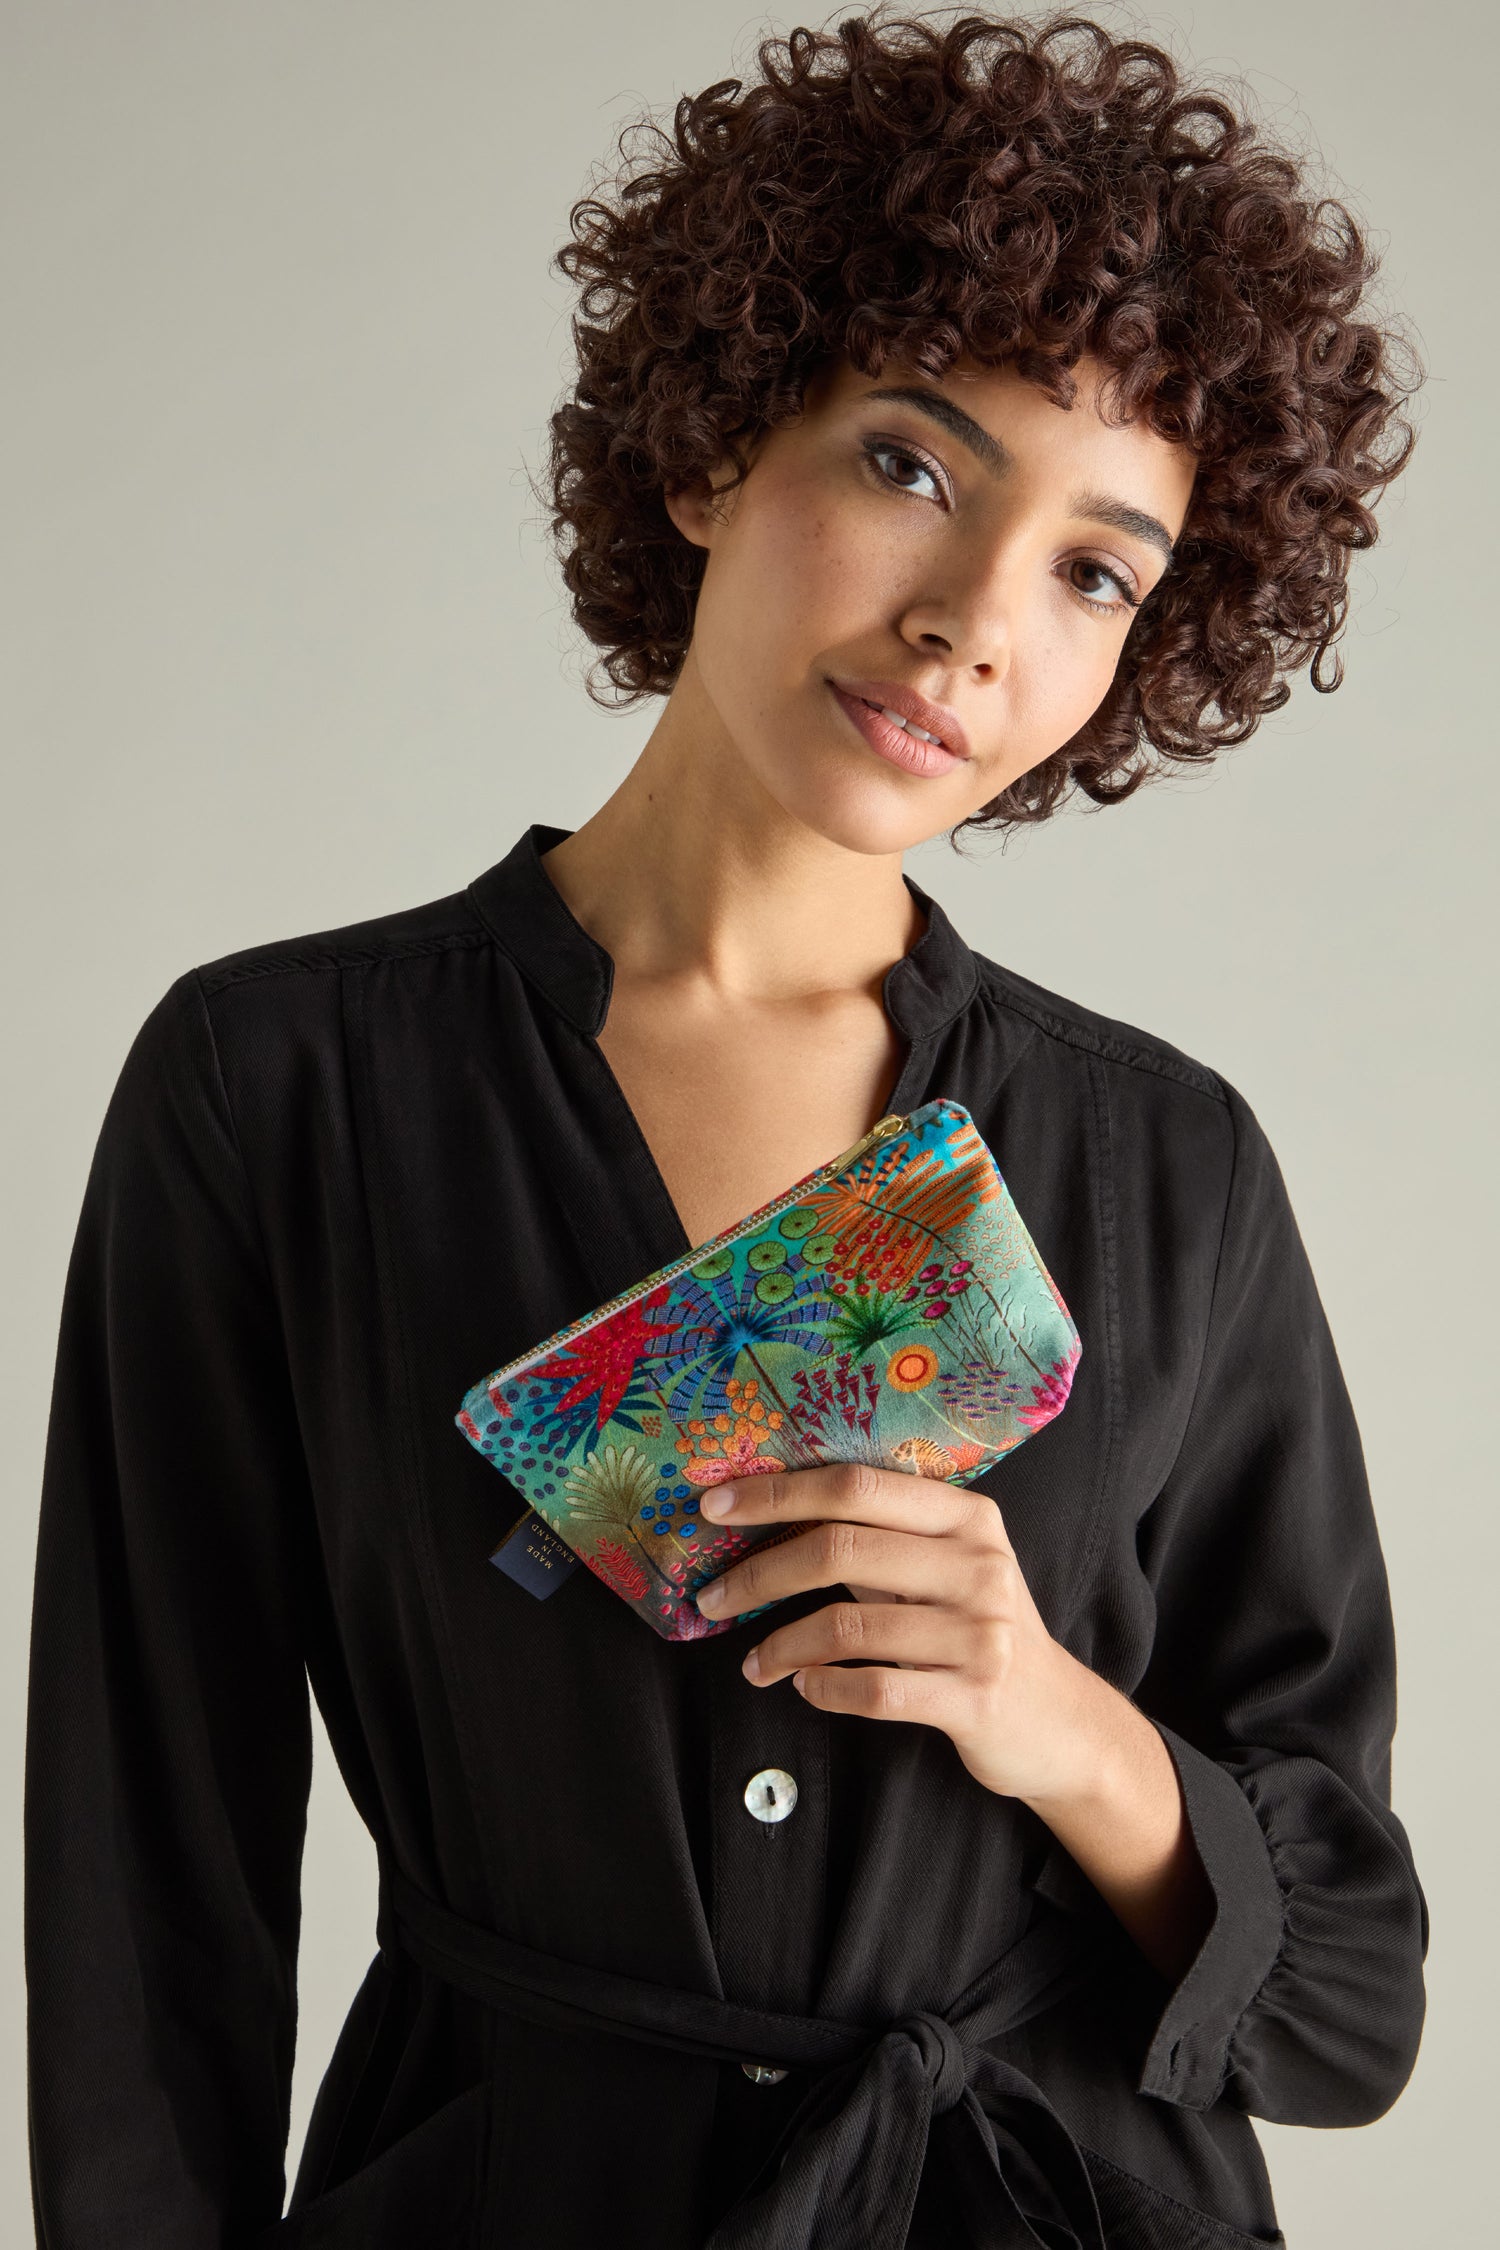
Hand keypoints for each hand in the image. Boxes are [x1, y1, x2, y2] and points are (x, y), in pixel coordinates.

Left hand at [691, 1460, 1107, 1808]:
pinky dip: (823, 1690)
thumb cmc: (977, 1630)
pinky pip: (872, 1690)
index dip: (777, 1493)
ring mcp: (980, 1633)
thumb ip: (879, 1537)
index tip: (714, 1506)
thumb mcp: (946, 1568)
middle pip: (840, 1549)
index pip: (855, 1485)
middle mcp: (978, 1564)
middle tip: (711, 1598)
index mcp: (966, 1516)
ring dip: (781, 1646)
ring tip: (755, 1663)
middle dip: (759, 1574)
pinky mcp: (973, 1698)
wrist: (1061, 1721)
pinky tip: (804, 1687)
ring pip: (846, 1627)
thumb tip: (768, 1516)